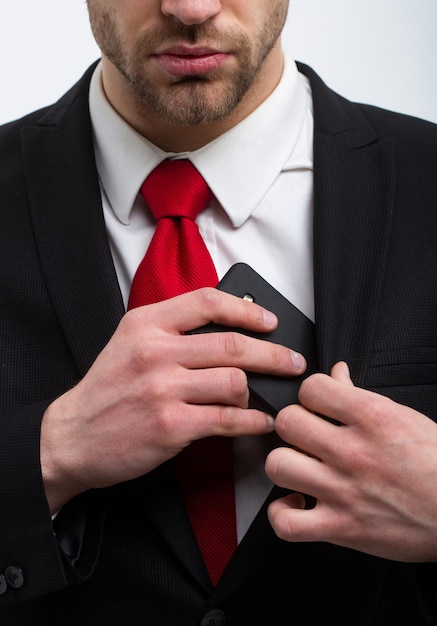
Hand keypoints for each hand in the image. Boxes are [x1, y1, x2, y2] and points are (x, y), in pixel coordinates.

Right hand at [41, 287, 304, 511]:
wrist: (70, 437)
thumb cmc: (106, 391)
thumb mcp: (129, 344)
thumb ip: (172, 332)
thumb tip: (229, 330)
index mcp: (146, 324)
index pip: (208, 302)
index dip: (247, 309)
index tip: (270, 320)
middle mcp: (155, 351)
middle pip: (233, 343)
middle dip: (274, 354)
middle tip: (293, 362)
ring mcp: (163, 388)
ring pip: (235, 381)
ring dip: (262, 391)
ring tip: (271, 397)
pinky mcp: (171, 425)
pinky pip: (229, 419)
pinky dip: (254, 421)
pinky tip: (262, 421)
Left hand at [266, 361, 436, 561]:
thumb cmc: (435, 464)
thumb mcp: (402, 417)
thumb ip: (360, 395)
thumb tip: (337, 373)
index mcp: (372, 418)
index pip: (311, 387)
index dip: (310, 395)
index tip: (317, 406)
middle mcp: (354, 452)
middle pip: (287, 422)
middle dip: (294, 426)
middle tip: (307, 436)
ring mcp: (344, 491)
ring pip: (278, 465)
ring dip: (286, 465)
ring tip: (300, 468)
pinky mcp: (341, 527)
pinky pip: (286, 524)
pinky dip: (282, 515)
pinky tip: (296, 504)